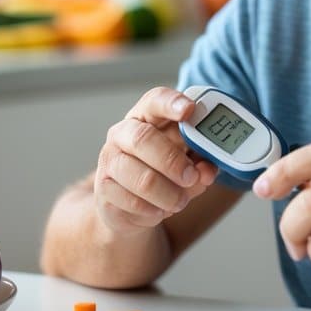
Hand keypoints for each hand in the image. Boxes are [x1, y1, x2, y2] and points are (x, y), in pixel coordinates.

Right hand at [95, 87, 218, 236]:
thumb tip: (207, 170)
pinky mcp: (104, 190)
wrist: (131, 205)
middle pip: (143, 138)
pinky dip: (154, 210)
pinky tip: (161, 209)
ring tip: (181, 200)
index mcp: (146, 117)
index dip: (171, 103)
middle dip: (172, 160)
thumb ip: (201, 162)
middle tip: (192, 176)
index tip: (189, 109)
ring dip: (169, 194)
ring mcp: (109, 161)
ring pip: (141, 178)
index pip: (155, 100)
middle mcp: (122, 134)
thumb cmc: (164, 172)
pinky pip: (133, 202)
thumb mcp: (188, 161)